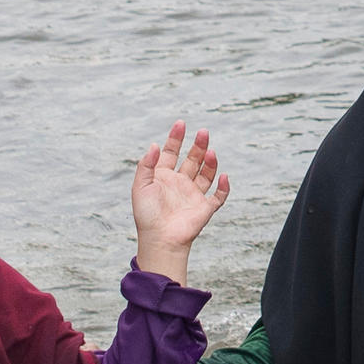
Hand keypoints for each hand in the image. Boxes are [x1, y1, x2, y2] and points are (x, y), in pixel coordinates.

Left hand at [129, 120, 229, 281]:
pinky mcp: (204, 208)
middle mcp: (179, 183)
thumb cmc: (147, 215)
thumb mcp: (140, 186)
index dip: (176, 138)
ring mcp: (193, 195)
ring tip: (211, 151)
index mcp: (163, 177)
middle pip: (192, 159)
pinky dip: (223, 187)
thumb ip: (146, 165)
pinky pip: (218, 196)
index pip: (171, 152)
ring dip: (210, 162)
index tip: (181, 124)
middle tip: (204, 132)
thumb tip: (155, 144)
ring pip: (206, 174)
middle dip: (198, 145)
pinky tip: (223, 176)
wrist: (159, 239)